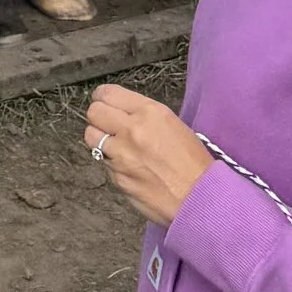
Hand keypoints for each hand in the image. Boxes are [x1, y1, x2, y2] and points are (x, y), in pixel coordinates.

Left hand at [83, 84, 213, 224]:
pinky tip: (127, 166)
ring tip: (114, 145)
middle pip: (94, 112)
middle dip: (98, 116)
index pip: (109, 93)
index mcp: (149, 112)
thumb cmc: (194, 163)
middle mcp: (131, 130)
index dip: (104, 97)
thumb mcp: (173, 125)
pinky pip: (103, 163)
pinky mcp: (117, 177)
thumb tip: (122, 114)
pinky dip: (111, 162)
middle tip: (107, 124)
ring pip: (91, 136)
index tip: (105, 102)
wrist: (200, 198)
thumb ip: (144, 116)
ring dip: (99, 139)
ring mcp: (121, 155)